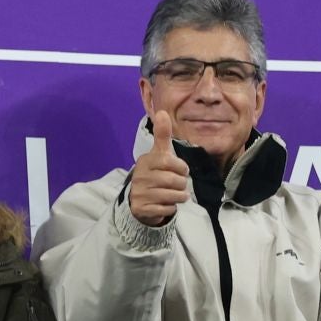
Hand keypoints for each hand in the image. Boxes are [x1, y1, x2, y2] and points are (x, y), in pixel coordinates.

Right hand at [127, 110, 190, 227]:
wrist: (139, 201)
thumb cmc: (155, 174)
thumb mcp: (159, 154)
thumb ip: (162, 135)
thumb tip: (162, 111)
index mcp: (146, 161)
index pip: (171, 163)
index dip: (181, 168)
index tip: (180, 170)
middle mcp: (140, 176)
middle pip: (174, 181)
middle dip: (182, 184)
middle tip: (178, 185)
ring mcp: (140, 193)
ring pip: (172, 196)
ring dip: (179, 197)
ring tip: (174, 194)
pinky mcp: (142, 209)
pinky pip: (167, 209)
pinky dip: (171, 208)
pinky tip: (165, 204)